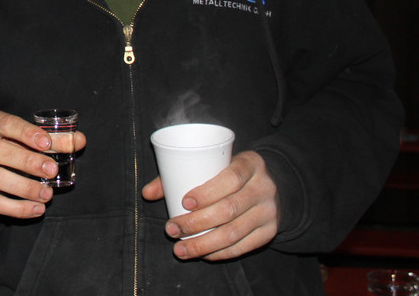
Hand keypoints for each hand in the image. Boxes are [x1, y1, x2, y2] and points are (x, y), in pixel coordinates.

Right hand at [0, 107, 86, 218]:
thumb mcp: (28, 135)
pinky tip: (36, 209)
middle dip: (27, 162)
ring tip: (48, 194)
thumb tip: (78, 140)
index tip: (47, 143)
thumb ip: (54, 138)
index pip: (4, 123)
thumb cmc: (11, 142)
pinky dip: (16, 208)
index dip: (26, 133)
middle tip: (51, 171)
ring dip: (23, 187)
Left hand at [141, 150, 278, 260]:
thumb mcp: (213, 165)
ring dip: (203, 244)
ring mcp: (269, 211)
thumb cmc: (229, 173)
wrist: (271, 186)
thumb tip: (147, 193)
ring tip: (180, 249)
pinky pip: (244, 246)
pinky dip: (220, 253)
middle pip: (229, 209)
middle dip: (196, 223)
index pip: (231, 178)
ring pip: (234, 232)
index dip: (207, 192)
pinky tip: (203, 254)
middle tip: (172, 230)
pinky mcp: (269, 231)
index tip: (184, 202)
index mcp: (250, 164)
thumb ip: (179, 174)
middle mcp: (264, 187)